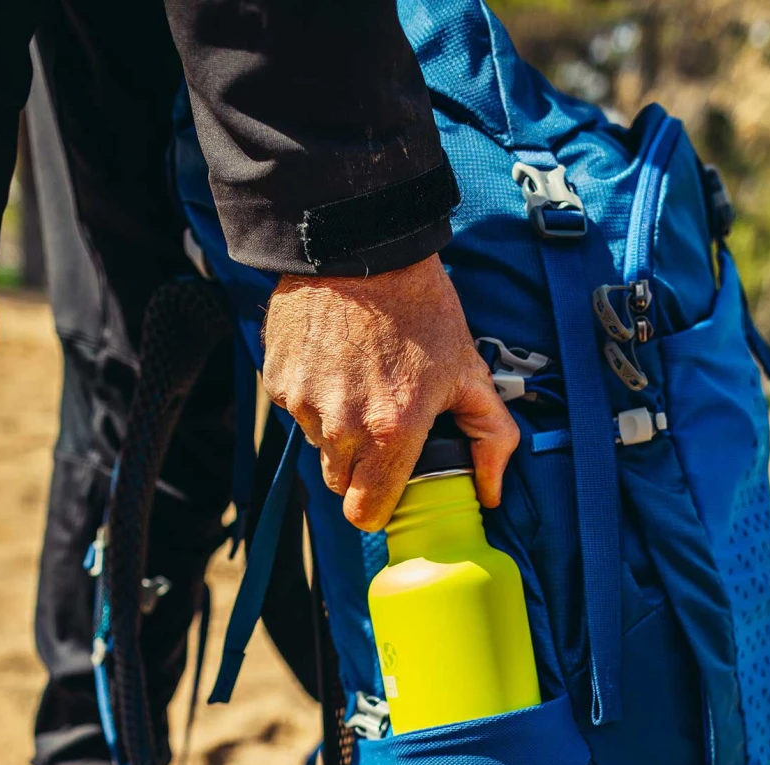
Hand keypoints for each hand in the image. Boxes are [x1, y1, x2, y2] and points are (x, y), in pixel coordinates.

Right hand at [261, 255, 519, 531]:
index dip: (378, 505)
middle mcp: (341, 426)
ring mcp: (304, 404)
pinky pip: (295, 411)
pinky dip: (313, 396)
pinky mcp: (278, 380)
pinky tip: (335, 362)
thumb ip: (491, 437)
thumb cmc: (421, 309)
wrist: (362, 246)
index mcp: (390, 433)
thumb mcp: (468, 371)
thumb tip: (491, 492)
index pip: (366, 512)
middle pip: (340, 483)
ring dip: (336, 428)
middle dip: (360, 466)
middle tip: (381, 424)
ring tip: (359, 380)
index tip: (387, 488)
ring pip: (318, 446)